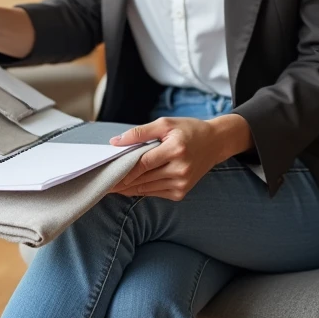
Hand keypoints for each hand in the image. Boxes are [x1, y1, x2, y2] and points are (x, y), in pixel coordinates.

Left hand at [108, 114, 252, 200]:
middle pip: (142, 178)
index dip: (123, 170)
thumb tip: (115, 142)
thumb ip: (140, 133)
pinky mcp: (182, 192)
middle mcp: (180, 169)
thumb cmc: (189, 130)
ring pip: (147, 189)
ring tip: (110, 186)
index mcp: (176, 149)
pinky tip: (128, 188)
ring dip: (128, 188)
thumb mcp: (165, 124)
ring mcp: (182, 183)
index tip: (106, 172)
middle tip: (102, 181)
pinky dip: (141, 190)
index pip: (143, 163)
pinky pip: (155, 193)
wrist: (216, 143)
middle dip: (121, 181)